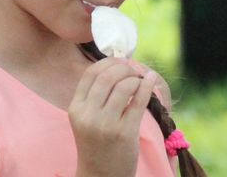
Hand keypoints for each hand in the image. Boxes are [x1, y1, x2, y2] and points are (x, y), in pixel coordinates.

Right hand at [69, 57, 158, 176]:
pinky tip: (150, 81)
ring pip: (124, 86)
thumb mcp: (86, 119)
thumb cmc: (96, 144)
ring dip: (136, 78)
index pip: (90, 74)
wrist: (100, 176)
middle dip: (124, 67)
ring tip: (140, 81)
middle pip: (108, 76)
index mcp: (76, 108)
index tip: (119, 60)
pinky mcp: (125, 132)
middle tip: (132, 70)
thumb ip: (95, 95)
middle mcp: (88, 115)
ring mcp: (106, 124)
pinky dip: (147, 86)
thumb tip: (118, 64)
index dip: (107, 62)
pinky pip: (139, 100)